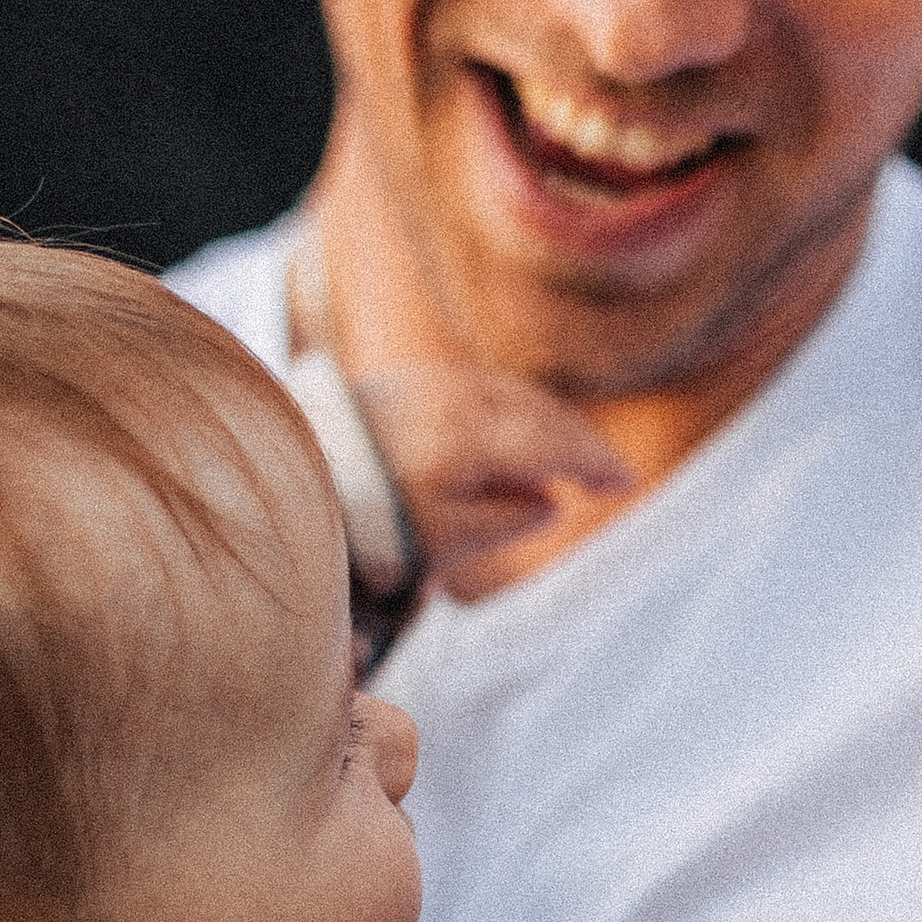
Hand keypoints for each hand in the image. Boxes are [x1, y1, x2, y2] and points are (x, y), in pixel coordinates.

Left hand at [351, 361, 633, 602]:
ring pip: (511, 396)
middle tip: (609, 473)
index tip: (625, 483)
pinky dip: (513, 410)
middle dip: (578, 442)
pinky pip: (482, 389)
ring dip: (548, 424)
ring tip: (571, 460)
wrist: (295, 478)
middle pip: (537, 413)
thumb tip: (550, 499)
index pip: (552, 442)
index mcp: (471, 436)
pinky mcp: (408, 381)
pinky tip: (518, 436)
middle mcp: (456, 398)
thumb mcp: (445, 541)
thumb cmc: (368, 521)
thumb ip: (506, 519)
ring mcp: (431, 382)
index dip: (594, 462)